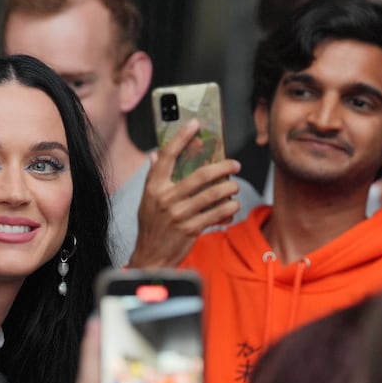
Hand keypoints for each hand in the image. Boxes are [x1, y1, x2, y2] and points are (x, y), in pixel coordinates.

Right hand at [129, 119, 241, 267]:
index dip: (182, 137)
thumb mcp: (147, 201)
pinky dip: (228, 209)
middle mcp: (165, 199)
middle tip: (234, 165)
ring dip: (229, 189)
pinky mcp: (190, 229)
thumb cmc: (151, 228)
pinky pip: (217, 214)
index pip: (167, 156)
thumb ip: (153, 178)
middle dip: (223, 167)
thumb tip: (155, 156)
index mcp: (154, 188)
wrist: (151, 258)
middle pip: (200, 175)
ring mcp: (178, 214)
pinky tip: (232, 207)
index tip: (195, 124)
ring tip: (234, 188)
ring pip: (213, 195)